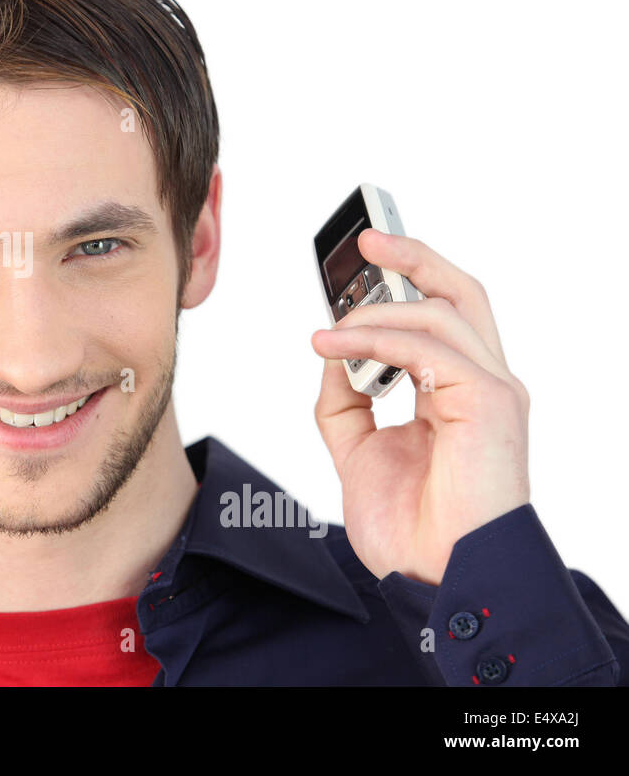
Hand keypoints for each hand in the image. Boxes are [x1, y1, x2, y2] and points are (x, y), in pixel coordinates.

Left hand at [309, 229, 529, 585]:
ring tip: (325, 333)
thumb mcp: (358, 450)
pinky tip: (336, 349)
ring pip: (443, 311)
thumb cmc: (412, 528)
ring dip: (373, 314)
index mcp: (457, 392)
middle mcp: (483, 383)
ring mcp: (492, 390)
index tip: (355, 267)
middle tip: (364, 241)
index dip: (402, 284)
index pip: (440, 316)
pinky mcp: (490, 402)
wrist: (433, 578)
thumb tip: (330, 355)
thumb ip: (344, 400)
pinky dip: (378, 340)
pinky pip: (431, 347)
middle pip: (460, 293)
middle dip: (413, 258)